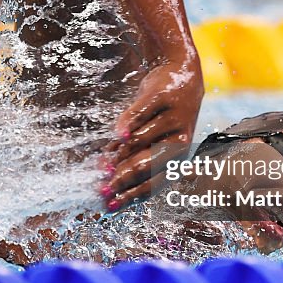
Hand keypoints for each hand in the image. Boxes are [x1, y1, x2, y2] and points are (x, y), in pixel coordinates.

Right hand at [101, 61, 203, 209]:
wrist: (180, 77)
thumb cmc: (162, 119)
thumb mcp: (153, 143)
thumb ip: (130, 160)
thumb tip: (104, 180)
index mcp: (178, 159)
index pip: (153, 184)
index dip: (130, 195)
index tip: (109, 205)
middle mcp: (180, 142)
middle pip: (146, 166)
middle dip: (122, 180)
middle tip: (102, 189)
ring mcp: (173, 119)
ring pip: (140, 141)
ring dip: (119, 154)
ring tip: (103, 165)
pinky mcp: (163, 98)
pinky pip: (141, 114)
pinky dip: (128, 124)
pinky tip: (117, 134)